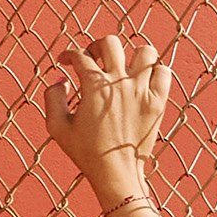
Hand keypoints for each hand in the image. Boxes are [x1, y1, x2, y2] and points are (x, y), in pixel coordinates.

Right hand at [46, 34, 173, 197]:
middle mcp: (119, 82)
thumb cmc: (85, 153)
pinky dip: (156, 71)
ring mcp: (142, 90)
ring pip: (144, 52)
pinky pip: (164, 72)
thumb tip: (61, 79)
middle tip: (93, 59)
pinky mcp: (158, 101)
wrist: (117, 173)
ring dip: (132, 55)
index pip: (80, 55)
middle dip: (97, 46)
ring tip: (124, 67)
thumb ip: (52, 98)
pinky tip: (144, 81)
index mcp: (93, 86)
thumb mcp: (57, 128)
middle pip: (110, 43)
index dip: (68, 55)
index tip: (65, 62)